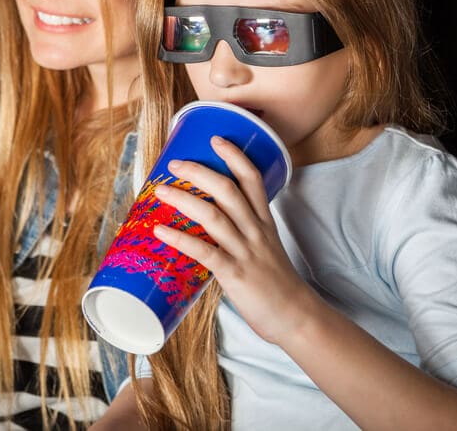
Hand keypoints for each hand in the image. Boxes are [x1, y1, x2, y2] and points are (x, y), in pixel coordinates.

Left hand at [153, 136, 317, 343]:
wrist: (296, 317)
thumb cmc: (276, 283)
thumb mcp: (265, 248)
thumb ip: (242, 233)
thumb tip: (208, 226)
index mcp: (264, 222)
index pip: (253, 178)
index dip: (234, 156)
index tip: (215, 139)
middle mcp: (256, 231)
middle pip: (228, 190)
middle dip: (199, 172)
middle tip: (175, 163)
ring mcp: (246, 251)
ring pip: (213, 216)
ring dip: (183, 199)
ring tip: (160, 190)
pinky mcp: (235, 274)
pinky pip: (204, 252)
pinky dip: (180, 239)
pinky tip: (160, 231)